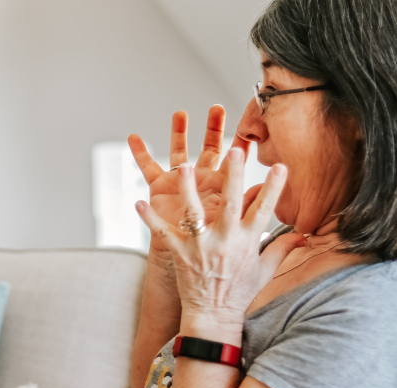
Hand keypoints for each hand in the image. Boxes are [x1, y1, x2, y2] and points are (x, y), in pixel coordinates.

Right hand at [129, 106, 255, 256]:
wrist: (195, 269)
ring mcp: (181, 185)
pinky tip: (133, 137)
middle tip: (217, 109)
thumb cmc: (221, 256)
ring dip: (179, 133)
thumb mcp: (240, 233)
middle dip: (214, 129)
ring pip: (179, 152)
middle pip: (210, 150)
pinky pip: (147, 169)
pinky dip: (140, 154)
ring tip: (180, 113)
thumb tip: (263, 189)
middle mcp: (202, 183)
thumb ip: (250, 207)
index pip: (234, 165)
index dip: (241, 149)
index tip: (249, 130)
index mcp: (223, 191)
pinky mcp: (160, 190)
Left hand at [135, 148, 305, 330]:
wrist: (213, 317)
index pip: (264, 209)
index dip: (273, 188)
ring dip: (188, 190)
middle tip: (236, 151)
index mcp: (247, 242)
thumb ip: (283, 247)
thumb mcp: (266, 270)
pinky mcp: (180, 254)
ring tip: (183, 166)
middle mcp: (225, 241)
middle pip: (231, 203)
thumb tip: (305, 234)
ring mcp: (201, 247)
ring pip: (195, 213)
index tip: (280, 166)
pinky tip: (139, 202)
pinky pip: (163, 233)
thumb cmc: (239, 293)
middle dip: (234, 176)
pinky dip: (150, 219)